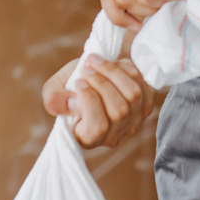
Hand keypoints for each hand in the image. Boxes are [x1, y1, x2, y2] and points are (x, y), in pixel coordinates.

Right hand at [41, 54, 155, 147]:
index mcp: (87, 138)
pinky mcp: (145, 106)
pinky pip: (143, 86)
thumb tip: (75, 104)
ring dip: (114, 73)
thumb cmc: (70, 86)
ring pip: (133, 96)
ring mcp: (133, 122)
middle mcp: (113, 135)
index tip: (78, 81)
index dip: (90, 101)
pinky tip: (113, 65)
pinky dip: (127, 71)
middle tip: (86, 67)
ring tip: (96, 61)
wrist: (91, 74)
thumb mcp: (54, 90)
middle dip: (102, 83)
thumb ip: (55, 100)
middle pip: (118, 111)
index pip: (97, 128)